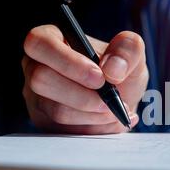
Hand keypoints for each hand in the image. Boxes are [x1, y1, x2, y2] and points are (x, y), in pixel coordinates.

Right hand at [22, 25, 148, 133]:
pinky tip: (110, 120)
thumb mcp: (133, 53)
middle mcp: (36, 66)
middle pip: (42, 80)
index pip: (39, 43)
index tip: (99, 77)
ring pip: (56, 110)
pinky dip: (94, 127)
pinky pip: (65, 129)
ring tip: (115, 110)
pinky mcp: (46, 121)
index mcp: (52, 39)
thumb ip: (128, 49)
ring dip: (92, 114)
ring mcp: (38, 96)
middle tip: (109, 99)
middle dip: (82, 95)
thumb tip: (111, 69)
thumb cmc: (120, 70)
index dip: (68, 61)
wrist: (122, 98)